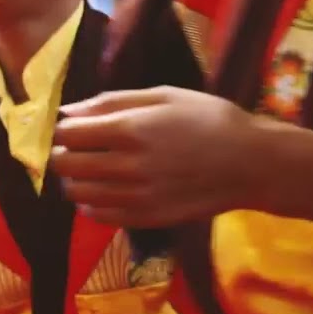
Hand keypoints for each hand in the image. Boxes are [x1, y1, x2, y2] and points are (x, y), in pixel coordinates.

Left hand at [51, 87, 261, 227]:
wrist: (252, 163)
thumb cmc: (210, 119)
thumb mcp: (164, 95)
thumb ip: (112, 102)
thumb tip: (68, 111)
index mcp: (130, 129)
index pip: (68, 135)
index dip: (60, 131)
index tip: (67, 129)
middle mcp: (128, 166)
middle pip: (66, 165)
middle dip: (61, 155)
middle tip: (73, 149)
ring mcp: (136, 196)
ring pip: (78, 193)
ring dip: (73, 180)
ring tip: (87, 170)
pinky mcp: (147, 218)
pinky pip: (100, 216)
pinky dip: (90, 204)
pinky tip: (102, 191)